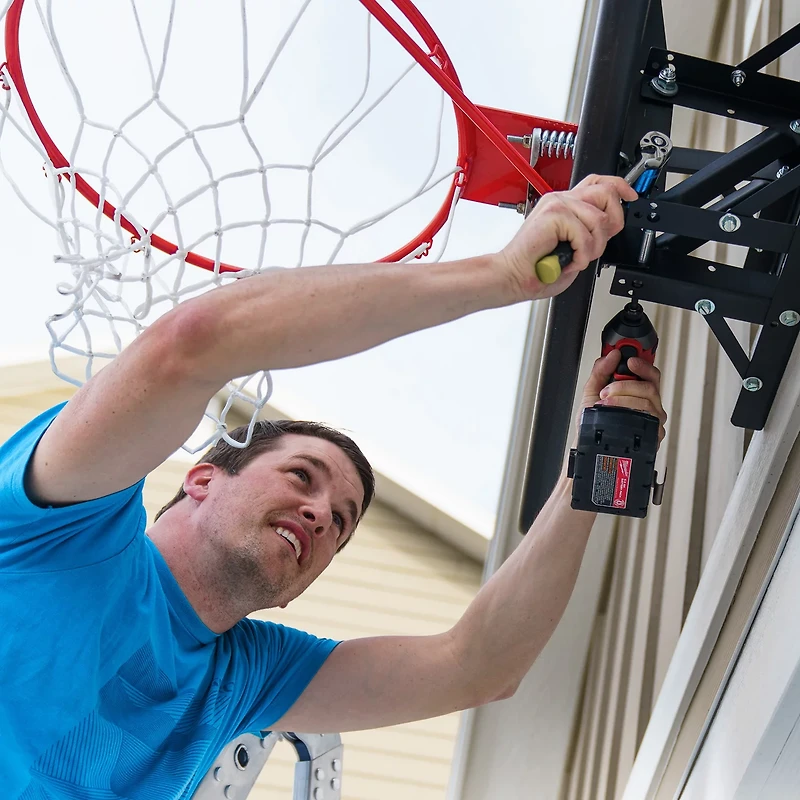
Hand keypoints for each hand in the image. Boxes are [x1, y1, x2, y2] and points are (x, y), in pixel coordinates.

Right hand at [499, 175, 638, 300]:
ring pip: (599, 219)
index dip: (619, 187)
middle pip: (606, 193)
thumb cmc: (536, 268)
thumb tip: (609, 227)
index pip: (598, 183)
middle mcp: (560, 199)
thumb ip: (590, 232)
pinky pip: (585, 234)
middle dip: (613, 222)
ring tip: (577, 258)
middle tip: (597, 244)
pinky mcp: (554, 214)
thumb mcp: (573, 247)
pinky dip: (581, 254)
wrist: (513, 276)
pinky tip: (568, 260)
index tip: (631, 197)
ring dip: (593, 247)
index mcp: (563, 204)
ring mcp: (557, 204)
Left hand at [578, 349, 666, 443]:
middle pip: (650, 387)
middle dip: (625, 385)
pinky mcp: (652, 435)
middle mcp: (650, 405)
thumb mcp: (592, 391)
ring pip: (648, 402)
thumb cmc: (594, 422)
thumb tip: (611, 354)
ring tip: (605, 404)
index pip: (651, 374)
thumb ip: (600, 371)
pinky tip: (615, 416)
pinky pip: (647, 420)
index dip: (643, 365)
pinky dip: (627, 414)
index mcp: (639, 393)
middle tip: (607, 390)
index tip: (629, 361)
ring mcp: (652, 420)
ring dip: (622, 399)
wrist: (589, 445)